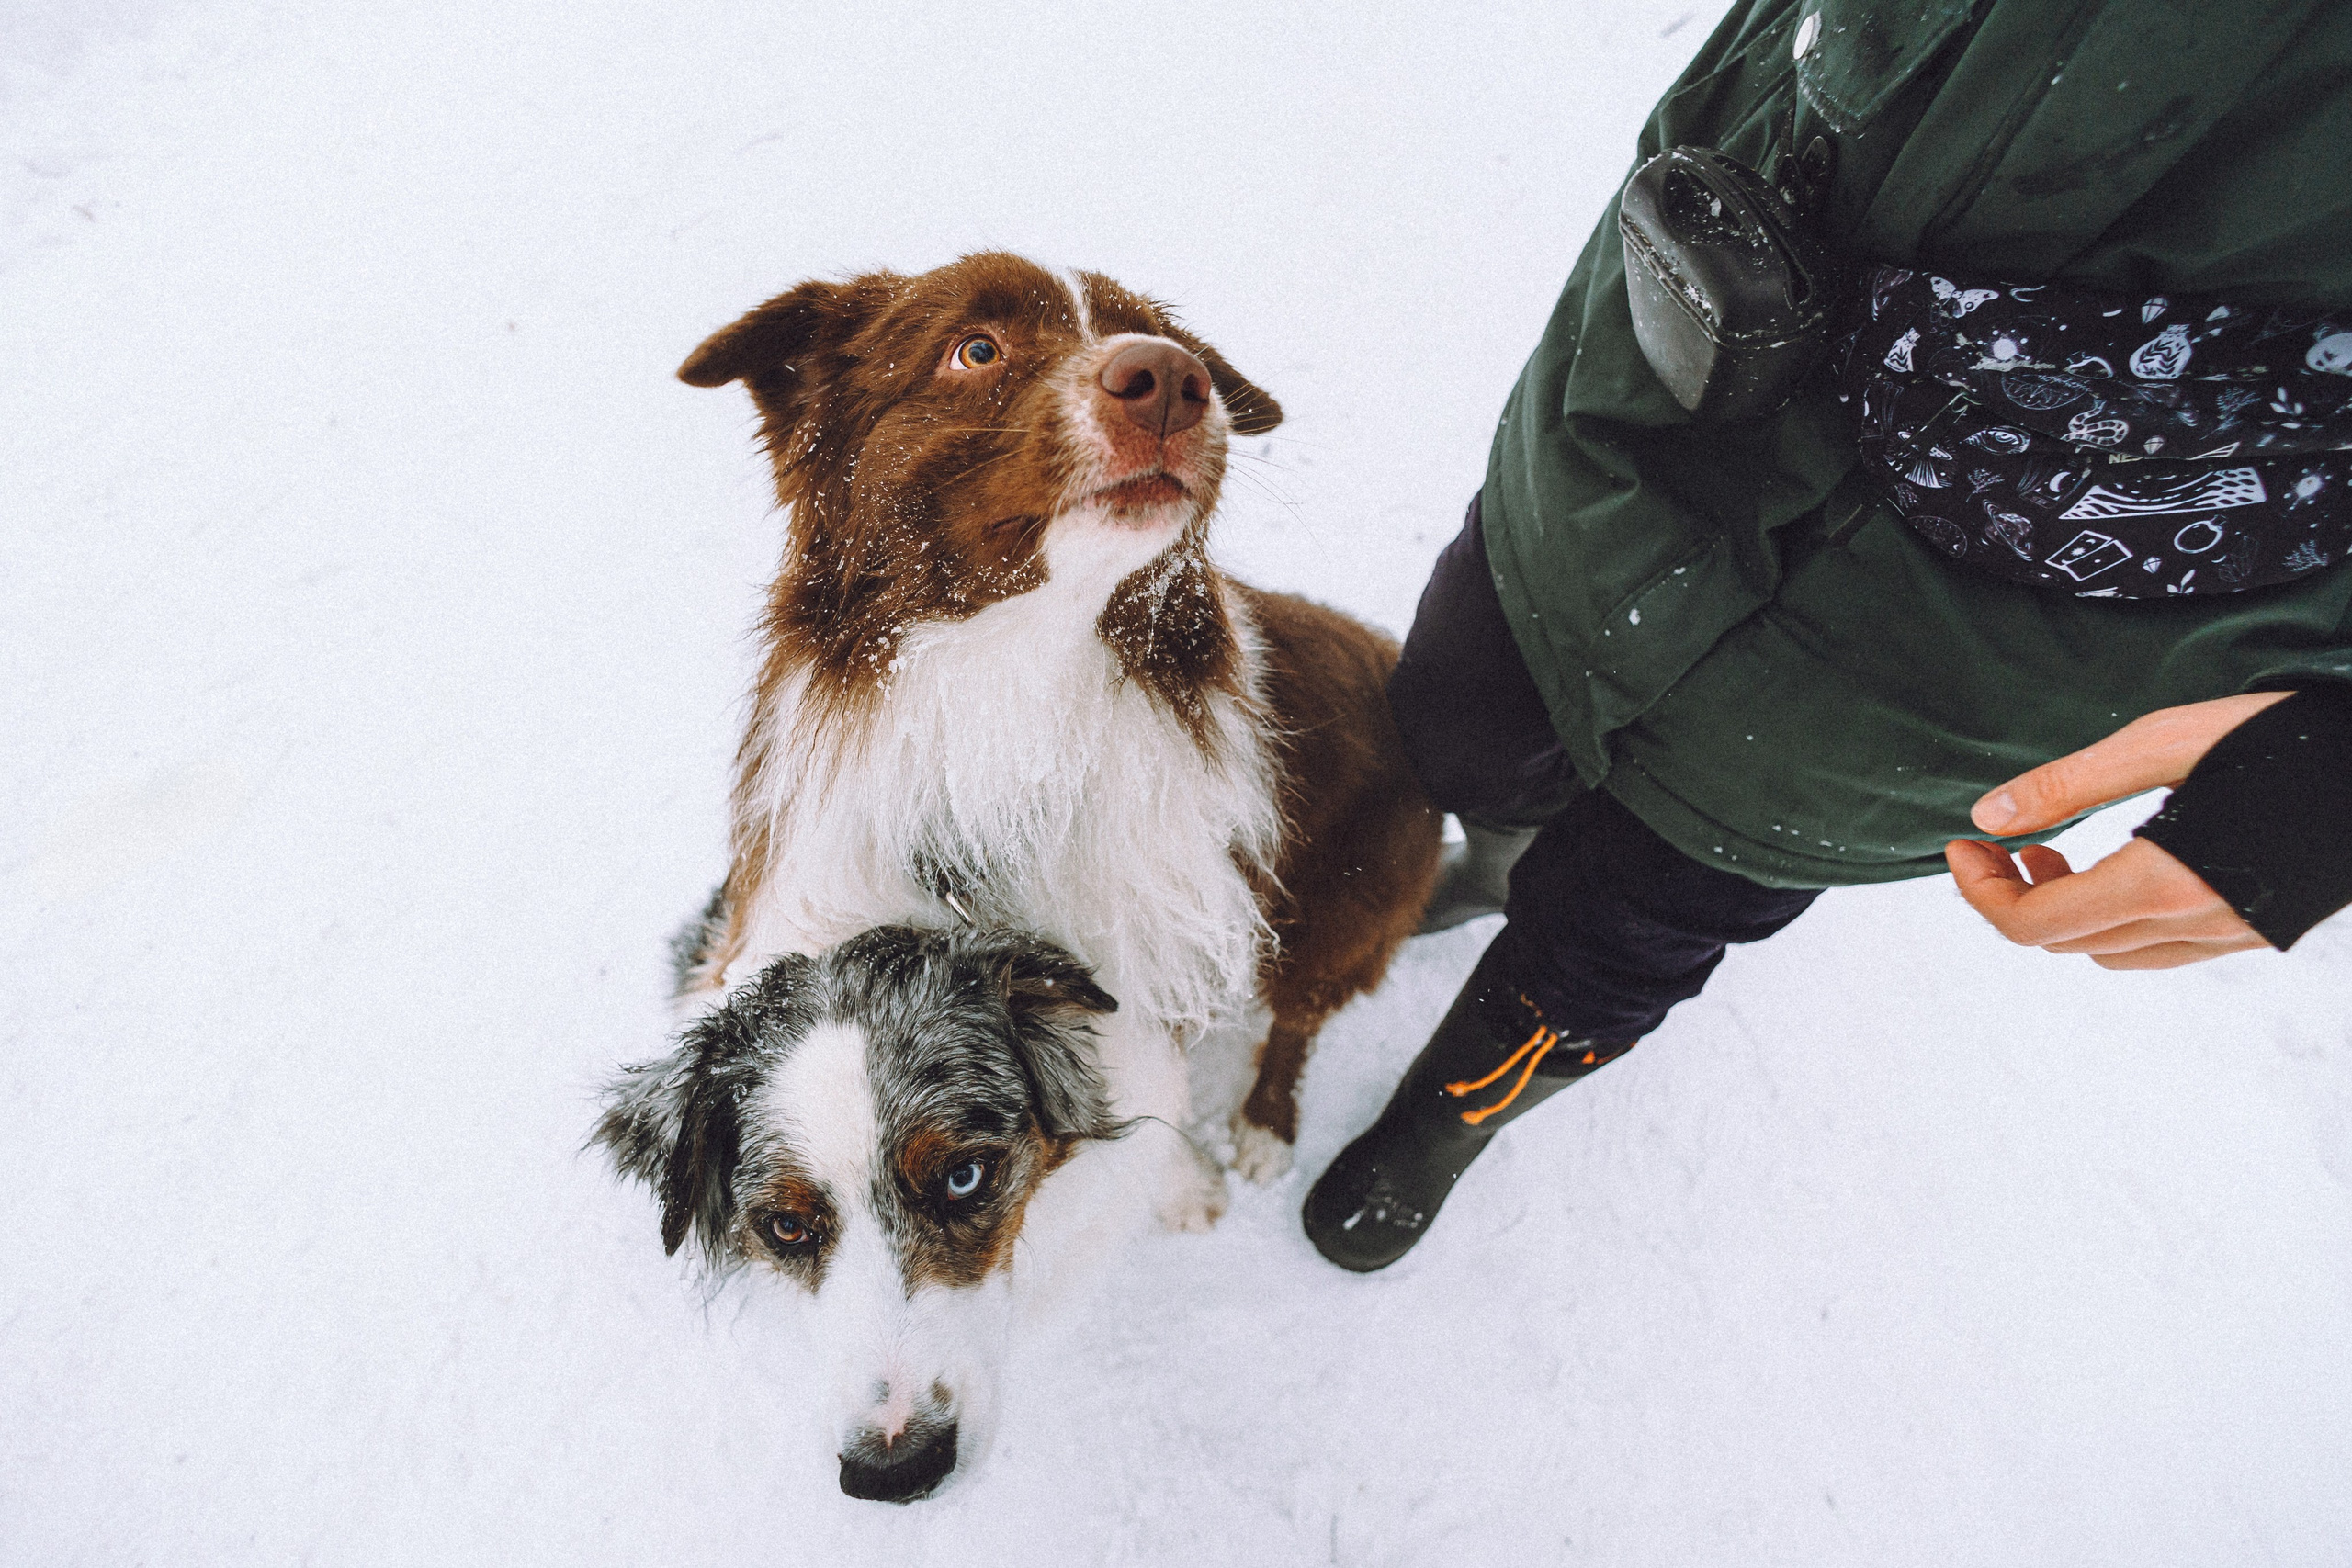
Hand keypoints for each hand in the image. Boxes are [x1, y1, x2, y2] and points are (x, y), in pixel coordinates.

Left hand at [1944, 692, 2290, 969]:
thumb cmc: (2289, 736)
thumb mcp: (2167, 739)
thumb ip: (2071, 784)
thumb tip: (1988, 816)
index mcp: (2167, 882)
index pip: (2036, 925)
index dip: (1981, 892)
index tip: (1960, 846)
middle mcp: (2200, 924)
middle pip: (2065, 943)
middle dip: (2011, 896)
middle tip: (1994, 843)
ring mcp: (2235, 936)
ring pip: (2112, 954)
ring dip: (2063, 912)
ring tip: (2048, 852)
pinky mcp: (2259, 930)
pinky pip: (2162, 949)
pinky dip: (2115, 918)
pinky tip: (2115, 864)